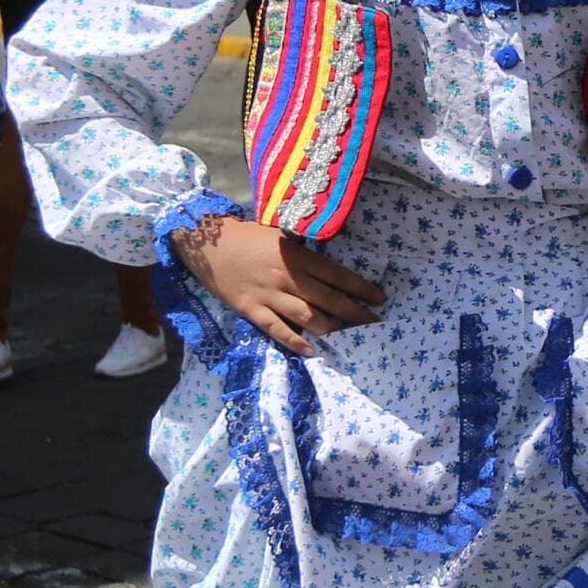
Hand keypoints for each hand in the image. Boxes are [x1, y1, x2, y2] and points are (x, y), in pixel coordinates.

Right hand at [184, 215, 387, 355]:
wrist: (208, 244)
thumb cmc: (248, 236)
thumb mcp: (282, 235)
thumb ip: (304, 250)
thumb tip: (330, 261)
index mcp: (298, 256)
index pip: (337, 275)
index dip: (361, 288)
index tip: (379, 298)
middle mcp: (288, 277)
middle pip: (328, 299)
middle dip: (355, 313)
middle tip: (373, 322)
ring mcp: (269, 295)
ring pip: (307, 317)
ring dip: (331, 328)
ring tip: (348, 336)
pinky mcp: (252, 310)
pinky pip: (277, 329)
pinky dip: (295, 342)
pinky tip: (312, 351)